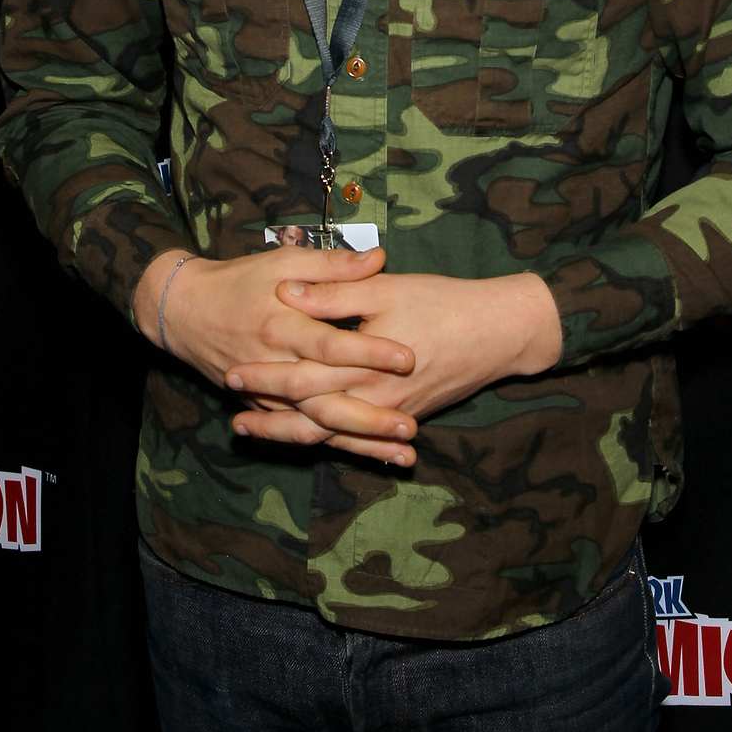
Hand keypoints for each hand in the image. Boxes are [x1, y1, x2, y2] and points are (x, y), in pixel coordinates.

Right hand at [133, 245, 419, 462]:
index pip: (330, 345)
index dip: (368, 352)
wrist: (184, 311)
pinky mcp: (264, 408)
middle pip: (325, 400)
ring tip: (402, 454)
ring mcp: (266, 395)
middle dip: (369, 418)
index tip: (408, 358)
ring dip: (360, 443)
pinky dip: (335, 447)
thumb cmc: (239, 280)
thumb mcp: (283, 262)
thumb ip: (331, 265)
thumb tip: (378, 257)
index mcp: (282, 325)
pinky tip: (370, 456)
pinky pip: (301, 435)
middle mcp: (274, 366)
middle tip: (410, 427)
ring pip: (316, 427)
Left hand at [225, 271, 562, 450]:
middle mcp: (375, 398)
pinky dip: (332, 443)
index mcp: (364, 363)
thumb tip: (287, 291)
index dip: (265, 375)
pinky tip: (312, 441)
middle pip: (311, 414)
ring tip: (256, 432)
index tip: (231, 369)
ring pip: (332, 434)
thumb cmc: (442, 302)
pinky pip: (359, 439)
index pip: (303, 375)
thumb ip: (334, 292)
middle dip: (270, 414)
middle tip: (233, 417)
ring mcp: (392, 415)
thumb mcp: (386, 288)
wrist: (499, 332)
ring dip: (292, 435)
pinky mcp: (406, 418)